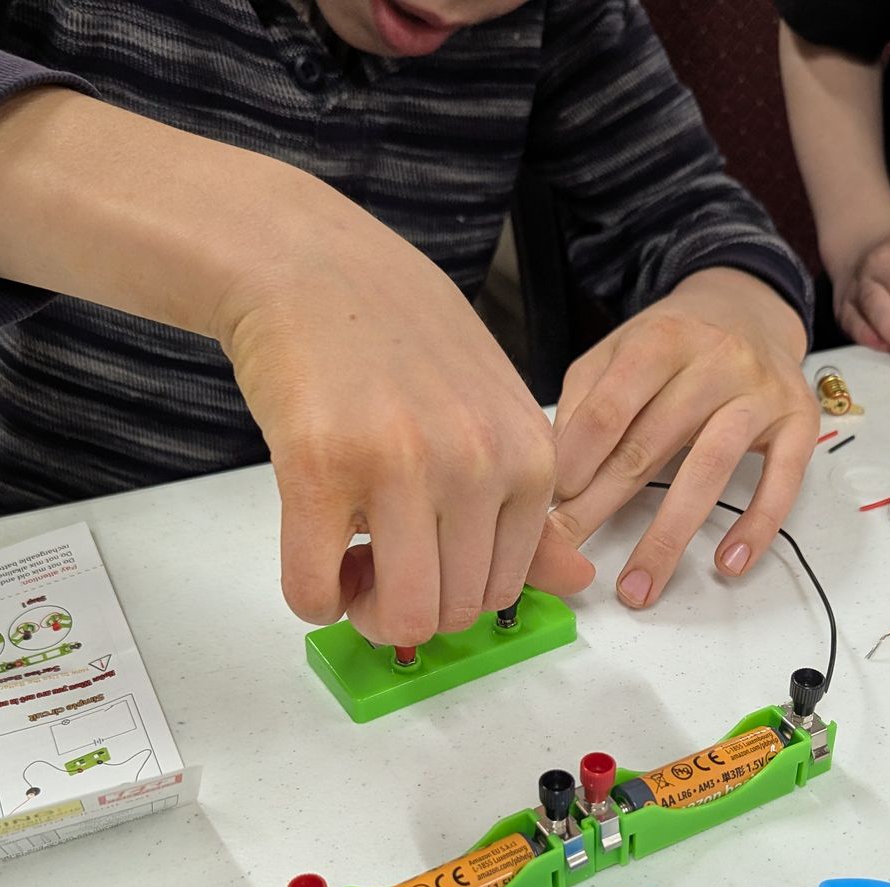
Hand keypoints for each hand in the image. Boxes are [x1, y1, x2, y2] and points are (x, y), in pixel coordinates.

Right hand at [0, 88, 576, 645]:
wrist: (314, 266)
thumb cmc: (405, 342)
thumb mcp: (496, 412)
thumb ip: (533, 504)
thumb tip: (578, 583)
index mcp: (530, 456)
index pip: (507, 588)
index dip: (456, 593)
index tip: (422, 556)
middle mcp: (477, 463)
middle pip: (456, 613)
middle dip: (410, 608)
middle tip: (375, 560)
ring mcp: (400, 466)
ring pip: (401, 617)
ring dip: (364, 610)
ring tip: (347, 559)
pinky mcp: (319, 468)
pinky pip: (314, 591)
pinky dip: (311, 598)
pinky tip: (312, 555)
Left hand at [533, 268, 818, 608]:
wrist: (749, 306)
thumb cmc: (672, 342)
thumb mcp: (617, 350)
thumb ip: (585, 403)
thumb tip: (559, 478)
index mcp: (661, 339)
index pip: (608, 410)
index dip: (575, 465)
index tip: (549, 510)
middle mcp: (715, 360)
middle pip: (650, 445)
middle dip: (602, 508)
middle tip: (569, 558)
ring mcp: (760, 392)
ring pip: (710, 469)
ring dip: (669, 535)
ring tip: (638, 586)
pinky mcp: (799, 421)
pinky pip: (782, 481)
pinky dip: (756, 526)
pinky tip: (729, 564)